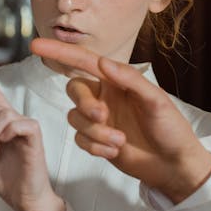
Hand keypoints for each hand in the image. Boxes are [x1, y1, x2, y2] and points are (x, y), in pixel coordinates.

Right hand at [31, 38, 210, 202]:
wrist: (173, 164)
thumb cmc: (171, 128)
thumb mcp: (156, 100)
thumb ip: (130, 79)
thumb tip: (103, 62)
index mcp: (118, 80)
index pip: (84, 61)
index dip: (60, 52)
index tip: (36, 45)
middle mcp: (105, 96)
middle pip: (74, 90)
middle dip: (85, 104)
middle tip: (102, 116)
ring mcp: (100, 119)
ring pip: (75, 118)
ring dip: (94, 132)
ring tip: (119, 141)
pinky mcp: (96, 141)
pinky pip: (80, 140)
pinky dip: (95, 147)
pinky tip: (116, 151)